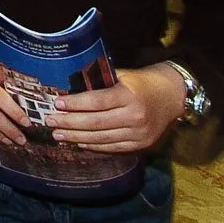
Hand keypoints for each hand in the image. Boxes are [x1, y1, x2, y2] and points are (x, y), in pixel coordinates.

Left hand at [49, 62, 185, 153]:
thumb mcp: (124, 75)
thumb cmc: (144, 81)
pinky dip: (94, 146)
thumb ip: (101, 81)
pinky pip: (113, 148)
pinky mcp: (141, 145)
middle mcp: (134, 116)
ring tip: (58, 135)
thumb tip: (70, 85)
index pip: (96, 101)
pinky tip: (79, 143)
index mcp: (129, 95)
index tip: (56, 103)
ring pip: (102, 138)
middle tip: (50, 122)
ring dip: (77, 138)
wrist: (173, 96)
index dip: (75, 104)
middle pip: (96, 123)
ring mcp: (138, 133)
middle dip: (70, 123)